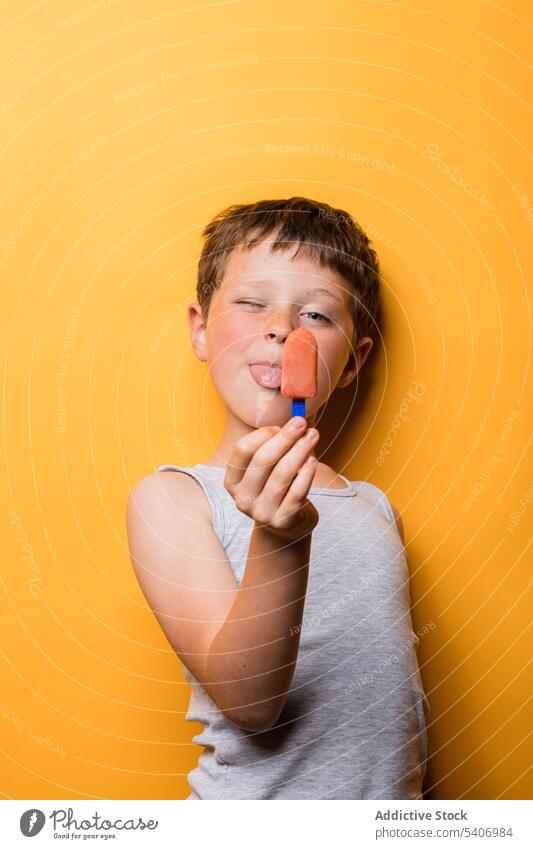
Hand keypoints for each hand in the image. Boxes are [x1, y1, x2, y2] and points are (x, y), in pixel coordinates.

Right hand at [223, 417, 319, 541]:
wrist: (286, 526)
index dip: (262, 434)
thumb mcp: (268, 468)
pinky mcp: (282, 522)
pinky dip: (307, 474)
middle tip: (301, 423)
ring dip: (299, 451)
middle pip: (262, 460)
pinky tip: (313, 460)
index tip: (279, 427)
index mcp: (232, 481)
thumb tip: (294, 425)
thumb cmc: (277, 487)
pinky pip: (297, 493)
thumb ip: (275, 447)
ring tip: (312, 436)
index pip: (242, 450)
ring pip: (282, 475)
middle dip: (284, 438)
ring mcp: (261, 513)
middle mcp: (242, 498)